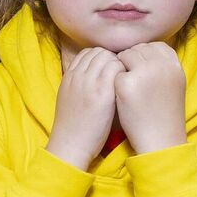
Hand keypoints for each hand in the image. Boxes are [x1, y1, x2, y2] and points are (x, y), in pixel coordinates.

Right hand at [46, 48, 124, 169]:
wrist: (71, 144)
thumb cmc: (74, 127)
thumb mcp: (68, 98)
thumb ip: (78, 84)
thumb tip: (93, 76)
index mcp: (68, 76)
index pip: (87, 53)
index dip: (101, 58)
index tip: (110, 69)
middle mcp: (78, 75)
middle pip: (99, 52)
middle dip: (113, 59)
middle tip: (122, 75)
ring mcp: (89, 82)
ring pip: (108, 57)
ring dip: (120, 65)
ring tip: (125, 81)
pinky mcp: (102, 92)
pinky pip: (117, 68)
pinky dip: (125, 72)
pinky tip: (128, 86)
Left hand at [114, 42, 187, 153]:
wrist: (160, 139)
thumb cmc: (164, 112)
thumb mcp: (173, 83)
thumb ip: (162, 64)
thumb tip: (143, 49)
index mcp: (173, 64)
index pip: (154, 46)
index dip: (145, 57)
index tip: (143, 72)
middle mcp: (160, 65)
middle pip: (138, 49)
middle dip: (131, 62)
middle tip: (134, 82)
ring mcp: (143, 72)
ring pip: (124, 56)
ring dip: (122, 68)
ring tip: (129, 89)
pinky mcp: (126, 83)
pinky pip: (115, 72)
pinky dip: (115, 83)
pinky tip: (122, 97)